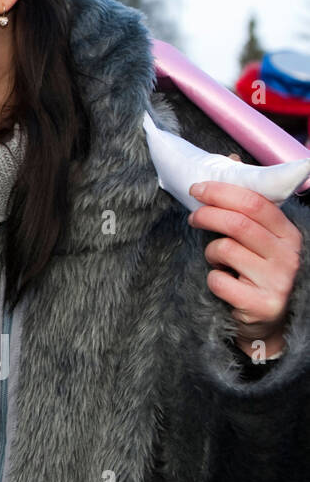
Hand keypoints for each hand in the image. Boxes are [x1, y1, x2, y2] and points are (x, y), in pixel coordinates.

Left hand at [189, 179, 303, 359]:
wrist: (268, 322)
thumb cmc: (257, 270)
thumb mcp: (260, 237)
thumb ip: (247, 203)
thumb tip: (231, 160)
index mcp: (289, 233)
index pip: (255, 203)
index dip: (221, 192)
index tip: (197, 188)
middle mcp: (288, 255)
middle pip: (238, 223)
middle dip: (207, 214)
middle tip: (193, 217)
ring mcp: (278, 281)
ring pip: (226, 250)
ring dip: (211, 251)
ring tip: (216, 258)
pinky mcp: (262, 304)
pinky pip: (220, 281)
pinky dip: (212, 279)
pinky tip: (223, 282)